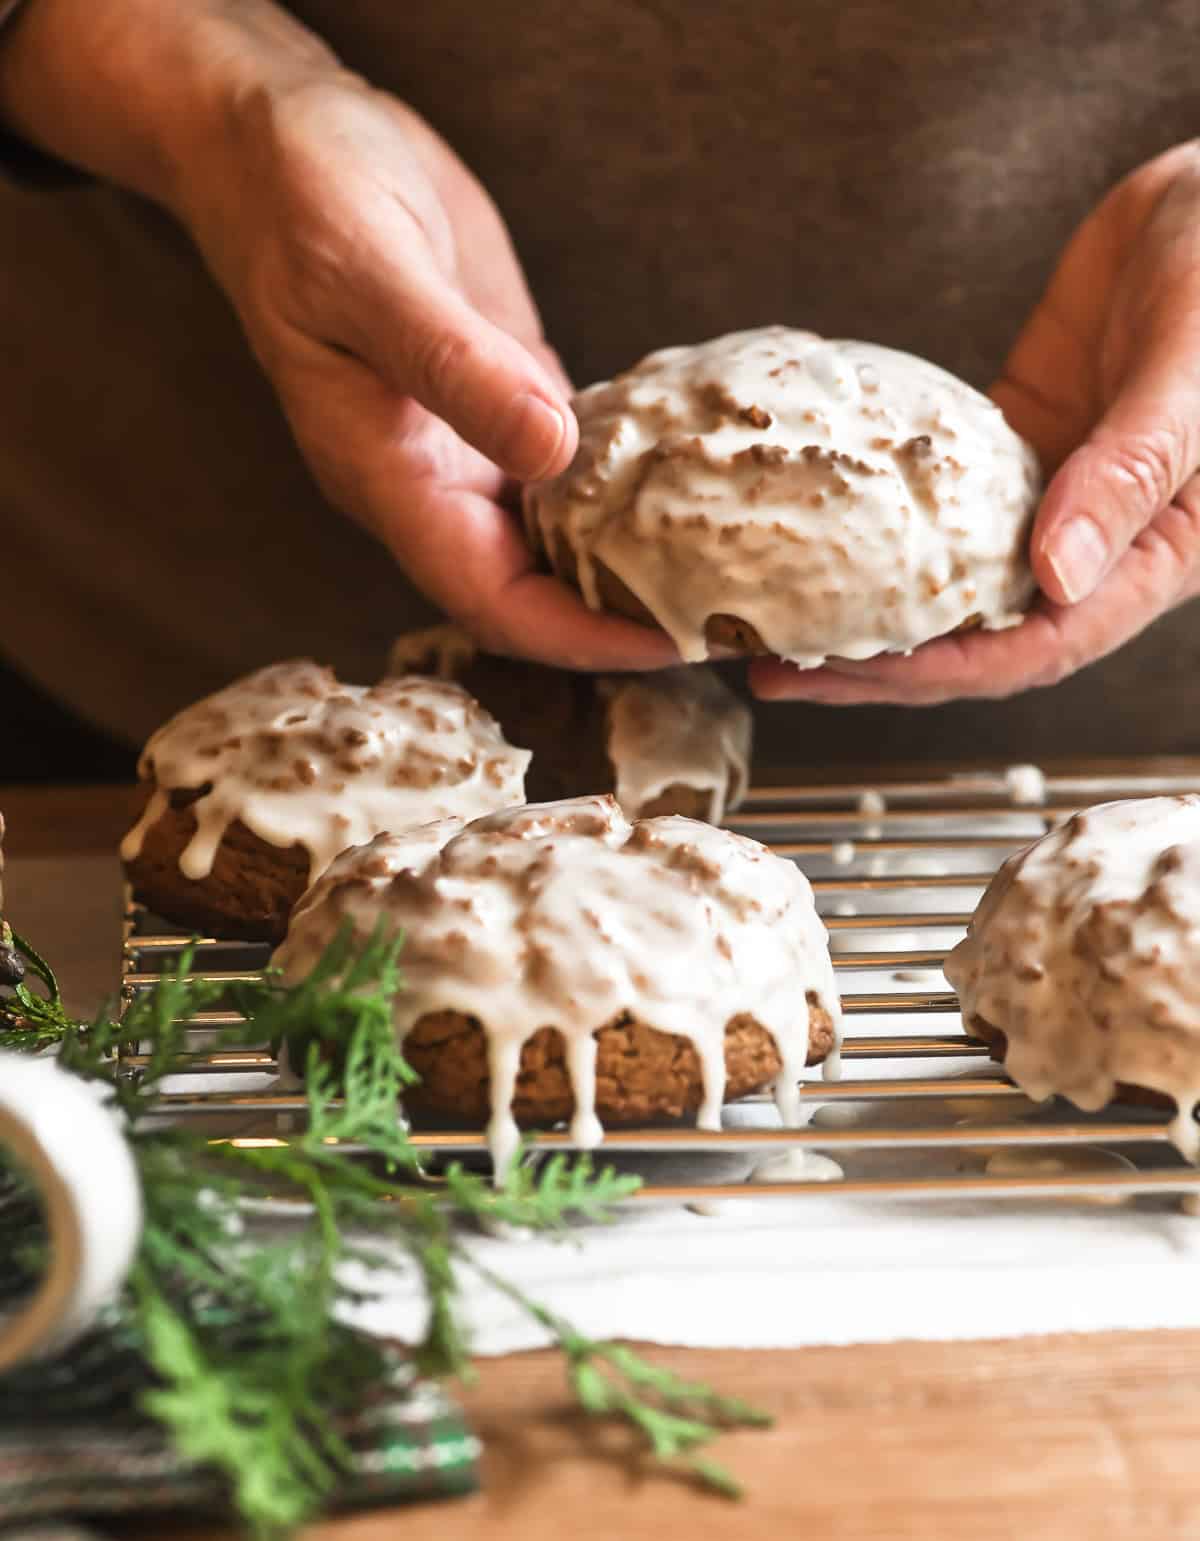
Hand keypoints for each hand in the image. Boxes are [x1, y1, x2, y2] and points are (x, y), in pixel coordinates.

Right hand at [0, 0, 676, 670]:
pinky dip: (633, 478)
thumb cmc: (299, 200)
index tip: (674, 643)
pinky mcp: (507, 391)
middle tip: (735, 615)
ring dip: (638, 556)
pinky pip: (577, 461)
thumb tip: (553, 453)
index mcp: (389, 475)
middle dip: (627, 615)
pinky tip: (697, 476)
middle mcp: (435, 478)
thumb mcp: (370, 273)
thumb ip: (456, 367)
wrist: (282, 138)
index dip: (581, 636)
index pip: (493, 598)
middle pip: (539, 588)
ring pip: (562, 533)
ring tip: (737, 563)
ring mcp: (473, 438)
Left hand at [752, 142, 1199, 704]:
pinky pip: (941, 496)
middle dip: (878, 660)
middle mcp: (1101, 541)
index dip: (943, 671)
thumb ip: (1132, 472)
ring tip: (774, 617)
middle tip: (774, 669)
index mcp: (1158, 553)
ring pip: (951, 575)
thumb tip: (1058, 576)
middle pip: (979, 631)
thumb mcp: (1193, 372)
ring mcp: (1052, 495)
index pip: (1041, 644)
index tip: (848, 674)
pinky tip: (814, 522)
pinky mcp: (1015, 443)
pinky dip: (880, 516)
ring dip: (869, 604)